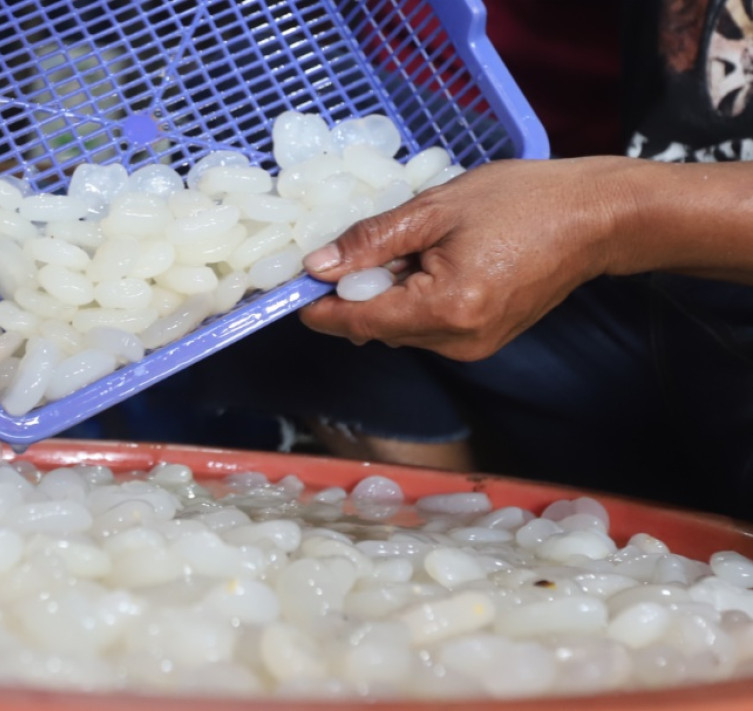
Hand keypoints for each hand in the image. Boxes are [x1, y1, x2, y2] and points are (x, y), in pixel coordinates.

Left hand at [298, 157, 634, 360]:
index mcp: (444, 309)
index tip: (294, 282)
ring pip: (399, 326)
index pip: (356, 322)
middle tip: (363, 242)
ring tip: (416, 244)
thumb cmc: (523, 202)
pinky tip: (434, 260)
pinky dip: (414, 297)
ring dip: (387, 292)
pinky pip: (425, 325)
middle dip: (356, 291)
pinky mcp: (482, 340)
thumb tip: (318, 265)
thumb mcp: (434, 209)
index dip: (318, 305)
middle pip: (374, 327)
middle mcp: (457, 341)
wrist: (597, 218)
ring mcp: (472, 346)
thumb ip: (370, 241)